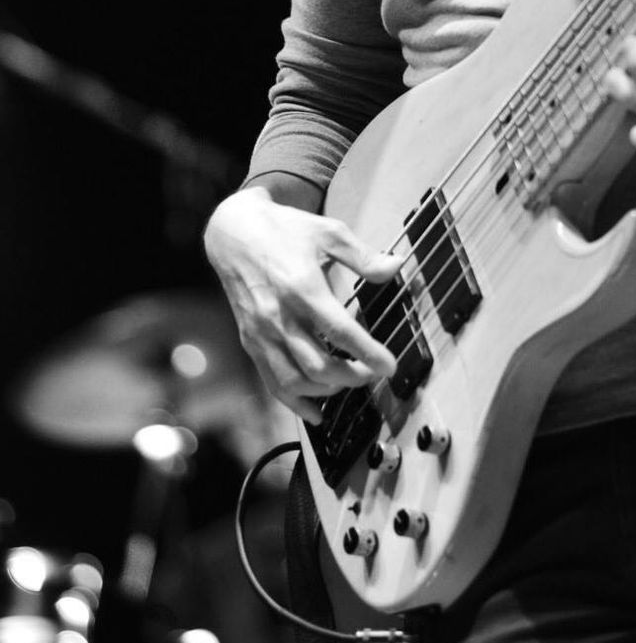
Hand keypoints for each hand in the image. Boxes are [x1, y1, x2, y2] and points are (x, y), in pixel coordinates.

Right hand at [204, 184, 401, 422]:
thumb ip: (362, 255)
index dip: (367, 353)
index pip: (339, 331)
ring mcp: (261, 332)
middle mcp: (279, 315)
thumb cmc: (285, 230)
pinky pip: (271, 381)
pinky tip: (316, 412)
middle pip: (318, 363)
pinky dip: (294, 401)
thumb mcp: (327, 231)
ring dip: (326, 390)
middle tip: (373, 374)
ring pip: (294, 379)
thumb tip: (395, 267)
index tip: (389, 366)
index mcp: (302, 287)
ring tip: (349, 383)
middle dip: (351, 376)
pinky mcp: (250, 341)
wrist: (233, 232)